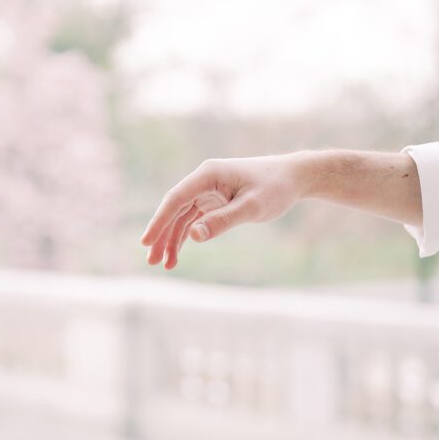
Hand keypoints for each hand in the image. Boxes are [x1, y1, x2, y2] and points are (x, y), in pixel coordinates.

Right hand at [141, 155, 303, 268]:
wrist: (294, 177)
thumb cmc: (275, 188)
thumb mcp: (252, 207)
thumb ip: (223, 221)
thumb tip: (194, 236)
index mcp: (208, 175)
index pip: (176, 199)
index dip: (159, 221)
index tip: (146, 241)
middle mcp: (203, 180)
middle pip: (174, 209)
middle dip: (161, 235)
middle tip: (151, 261)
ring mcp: (207, 190)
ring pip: (181, 216)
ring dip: (171, 239)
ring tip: (163, 264)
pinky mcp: (214, 200)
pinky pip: (193, 219)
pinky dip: (186, 236)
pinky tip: (177, 254)